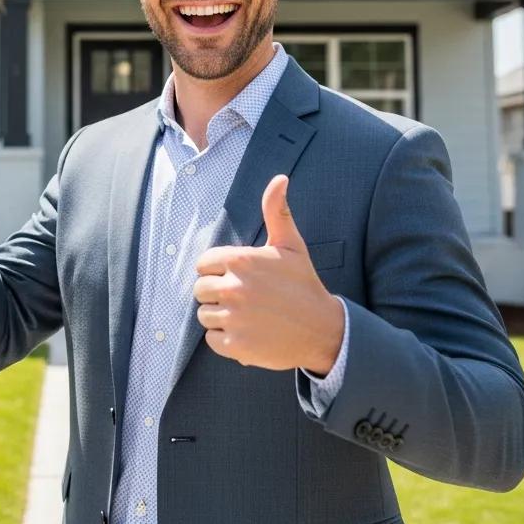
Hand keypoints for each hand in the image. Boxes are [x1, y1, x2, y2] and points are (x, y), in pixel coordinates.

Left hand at [193, 174, 343, 374]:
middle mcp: (234, 287)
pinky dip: (224, 339)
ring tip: (247, 316)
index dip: (218, 270)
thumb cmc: (304, 284)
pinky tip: (247, 333)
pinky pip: (211, 339)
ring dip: (220, 316)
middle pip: (200, 289)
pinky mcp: (235, 345)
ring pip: (204, 314)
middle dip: (217, 293)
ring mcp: (233, 317)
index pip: (203, 263)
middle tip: (245, 298)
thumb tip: (280, 178)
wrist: (323, 331)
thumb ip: (277, 211)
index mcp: (241, 260)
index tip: (239, 277)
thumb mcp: (291, 245)